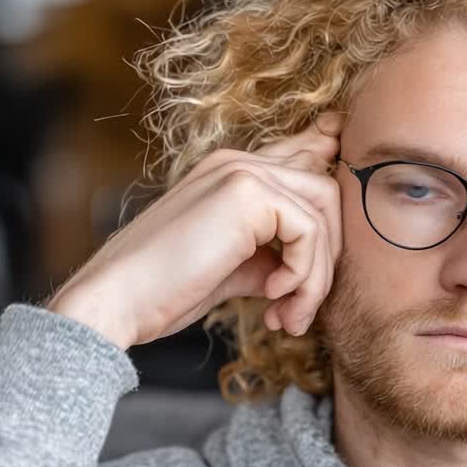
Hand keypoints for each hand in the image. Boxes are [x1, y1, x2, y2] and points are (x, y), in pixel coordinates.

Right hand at [46, 114, 344, 349]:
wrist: (116, 302)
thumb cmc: (167, 290)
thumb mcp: (235, 265)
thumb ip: (275, 251)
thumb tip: (316, 260)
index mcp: (231, 172)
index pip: (300, 153)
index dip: (332, 161)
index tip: (350, 186)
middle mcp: (239, 162)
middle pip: (327, 191)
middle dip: (327, 257)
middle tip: (298, 310)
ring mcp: (242, 171)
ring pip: (325, 212)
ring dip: (316, 275)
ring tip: (287, 314)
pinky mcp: (246, 192)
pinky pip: (309, 231)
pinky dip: (302, 274)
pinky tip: (270, 299)